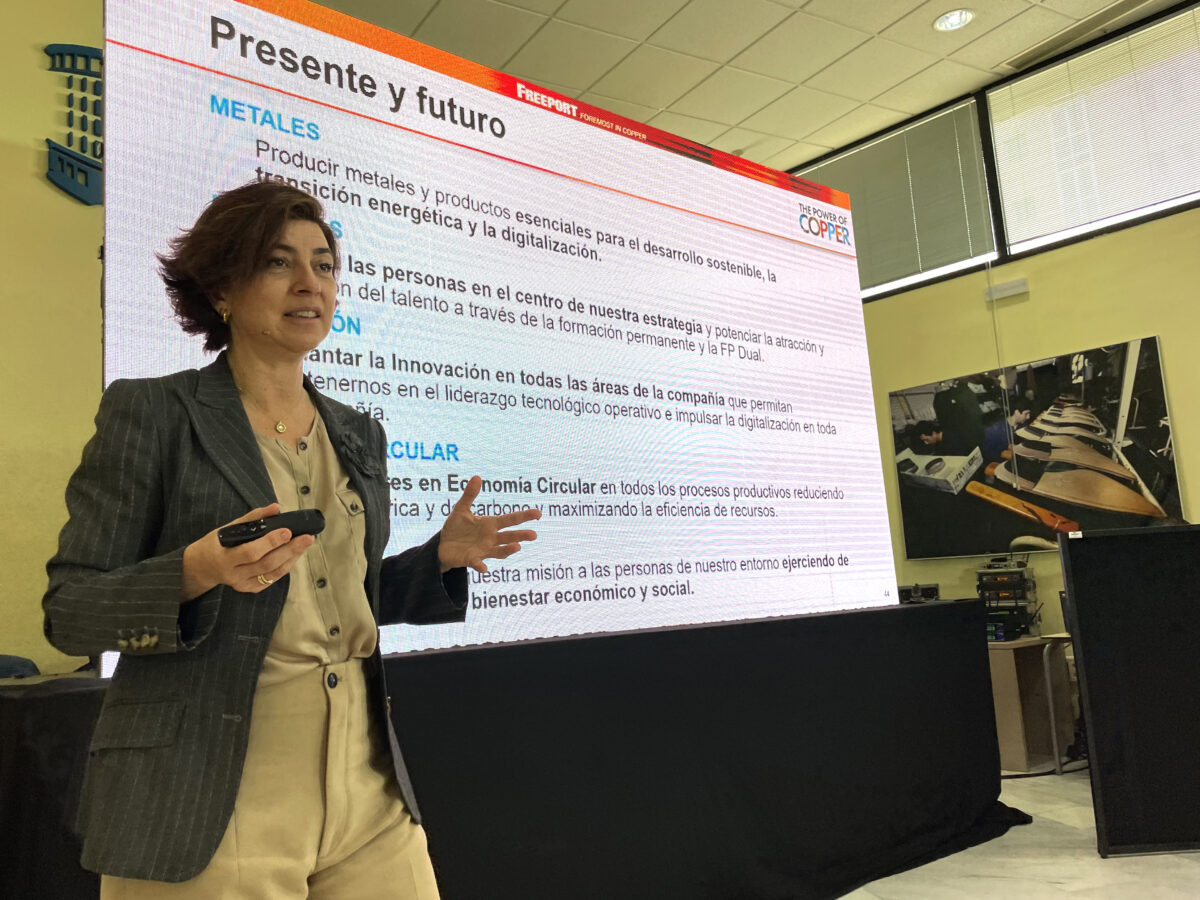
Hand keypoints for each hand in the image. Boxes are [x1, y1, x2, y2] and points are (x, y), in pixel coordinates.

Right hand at [181, 503, 315, 599]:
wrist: (200, 568)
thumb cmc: (215, 544)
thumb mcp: (227, 528)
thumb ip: (252, 518)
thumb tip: (276, 508)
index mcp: (225, 559)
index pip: (251, 552)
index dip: (270, 542)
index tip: (287, 531)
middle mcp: (234, 575)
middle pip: (267, 563)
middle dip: (289, 550)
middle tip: (307, 537)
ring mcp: (243, 585)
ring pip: (272, 572)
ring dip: (292, 557)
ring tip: (305, 543)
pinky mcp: (250, 589)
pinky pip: (272, 578)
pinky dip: (285, 566)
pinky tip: (294, 554)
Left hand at [438, 476, 540, 573]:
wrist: (443, 545)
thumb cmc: (455, 527)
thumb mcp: (461, 509)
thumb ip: (469, 495)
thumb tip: (477, 477)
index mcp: (490, 524)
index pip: (510, 519)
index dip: (524, 516)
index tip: (538, 513)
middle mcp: (491, 538)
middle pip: (509, 536)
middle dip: (521, 536)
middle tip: (534, 534)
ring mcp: (483, 550)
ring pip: (499, 551)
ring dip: (508, 550)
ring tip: (517, 547)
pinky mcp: (472, 560)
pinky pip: (477, 563)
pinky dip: (480, 566)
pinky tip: (484, 568)